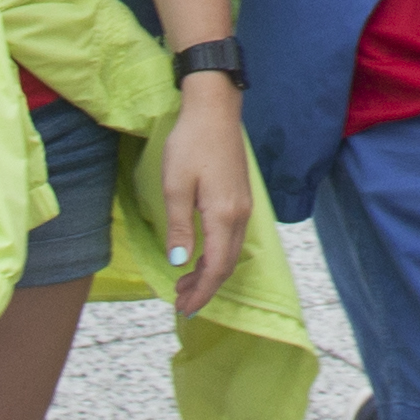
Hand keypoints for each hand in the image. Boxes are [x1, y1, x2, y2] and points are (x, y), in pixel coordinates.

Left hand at [159, 92, 252, 320]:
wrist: (214, 111)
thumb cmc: (190, 144)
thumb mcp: (175, 186)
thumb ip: (179, 226)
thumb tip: (180, 262)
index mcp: (224, 215)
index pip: (216, 267)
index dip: (201, 292)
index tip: (183, 308)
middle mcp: (240, 216)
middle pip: (227, 265)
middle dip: (205, 288)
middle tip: (179, 302)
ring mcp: (243, 207)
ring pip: (230, 253)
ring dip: (209, 273)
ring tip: (184, 284)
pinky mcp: (240, 199)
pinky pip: (231, 238)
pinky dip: (216, 255)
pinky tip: (199, 255)